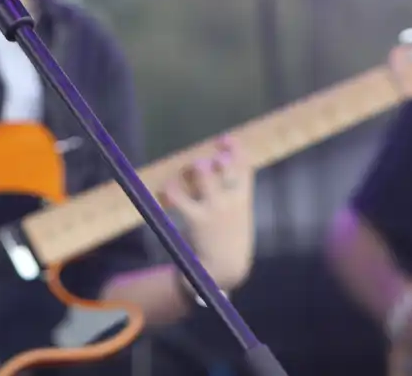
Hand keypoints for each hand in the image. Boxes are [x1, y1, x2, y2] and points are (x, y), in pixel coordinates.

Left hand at [164, 137, 255, 289]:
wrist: (226, 271)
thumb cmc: (229, 240)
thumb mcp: (240, 215)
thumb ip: (234, 193)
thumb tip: (219, 166)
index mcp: (244, 199)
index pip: (245, 165)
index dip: (234, 149)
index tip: (223, 140)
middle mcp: (232, 200)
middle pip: (220, 164)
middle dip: (207, 160)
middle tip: (197, 169)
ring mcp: (216, 209)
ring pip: (202, 171)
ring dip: (191, 168)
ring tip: (182, 178)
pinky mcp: (198, 219)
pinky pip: (179, 194)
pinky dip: (170, 188)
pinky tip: (166, 192)